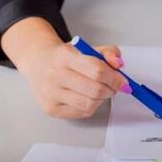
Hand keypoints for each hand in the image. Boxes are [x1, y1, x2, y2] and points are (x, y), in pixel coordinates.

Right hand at [1, 18, 127, 118]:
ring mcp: (50, 94)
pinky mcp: (50, 108)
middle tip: (113, 87)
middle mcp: (54, 75)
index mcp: (64, 56)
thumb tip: (119, 65)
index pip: (97, 70)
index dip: (115, 78)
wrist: (37, 63)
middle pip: (95, 90)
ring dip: (101, 99)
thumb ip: (108, 53)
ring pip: (89, 104)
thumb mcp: (86, 48)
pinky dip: (90, 106)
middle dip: (111, 90)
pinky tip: (86, 97)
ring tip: (99, 91)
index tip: (123, 82)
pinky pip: (81, 113)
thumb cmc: (64, 57)